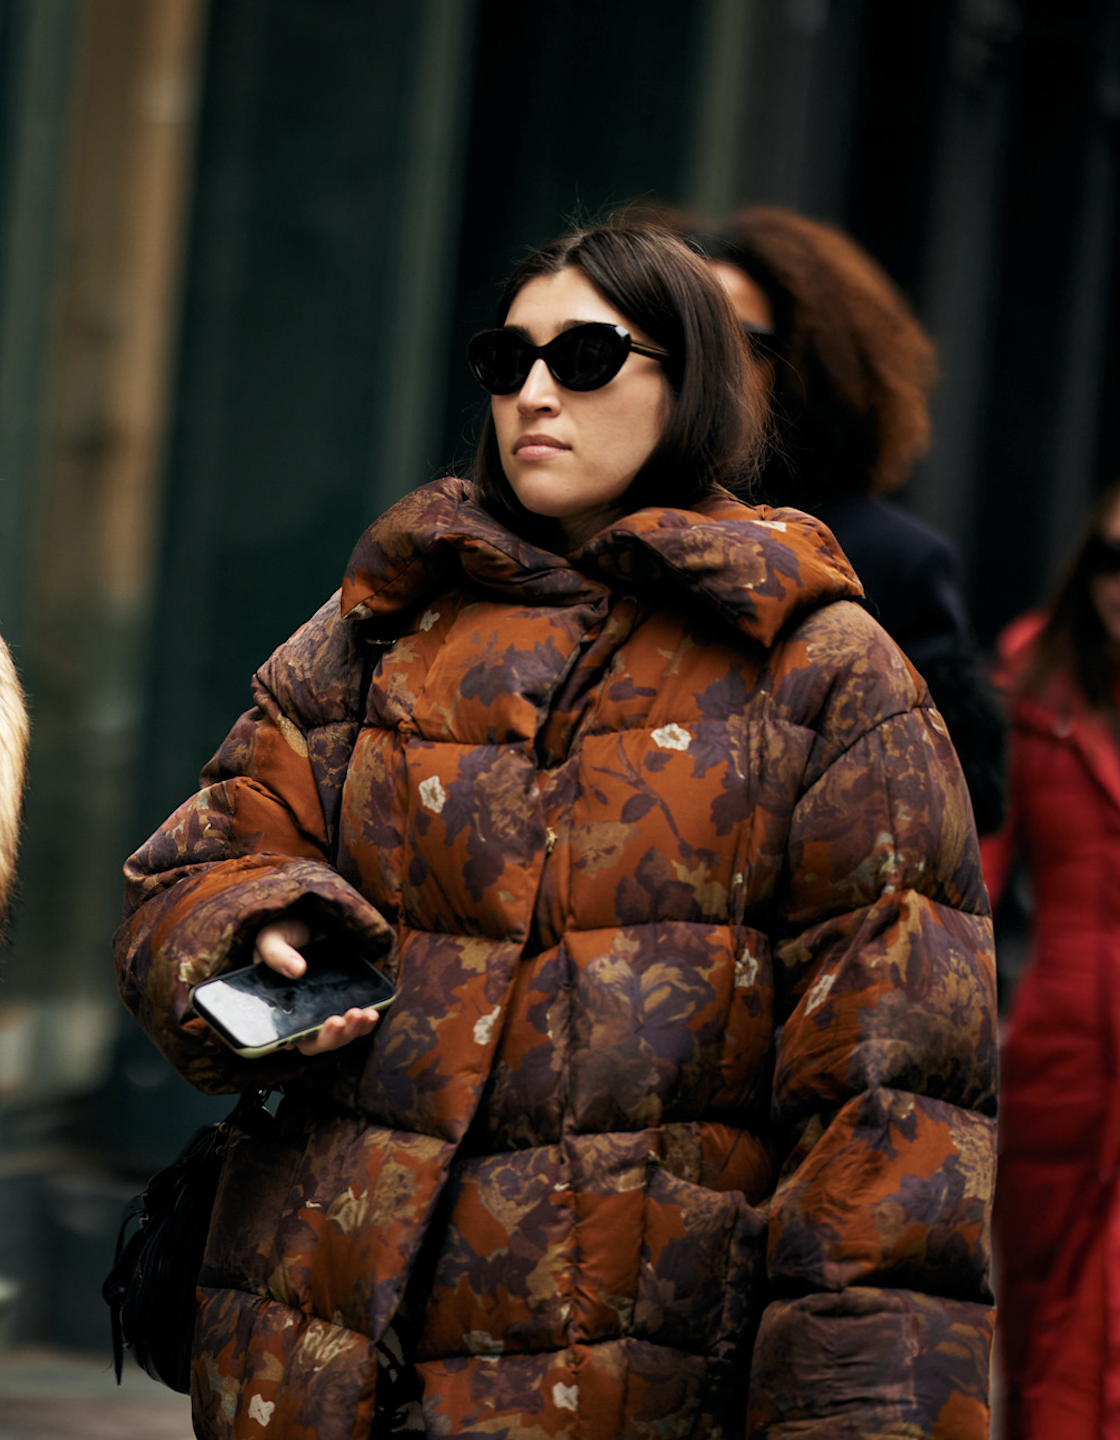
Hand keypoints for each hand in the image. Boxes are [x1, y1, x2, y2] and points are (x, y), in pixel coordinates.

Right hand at [253, 917, 382, 1056]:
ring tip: (361, 1015)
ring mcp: (325, 1012)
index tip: (306, 1034)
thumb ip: (276, 954)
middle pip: (317, 1043)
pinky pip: (355, 1022)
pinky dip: (365, 1022)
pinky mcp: (345, 1002)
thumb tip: (297, 970)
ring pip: (339, 1036)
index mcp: (278, 1009)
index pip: (286, 1037)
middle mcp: (303, 1018)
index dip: (298, 1040)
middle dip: (331, 1037)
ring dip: (352, 1031)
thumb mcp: (271, 938)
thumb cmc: (283, 935)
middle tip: (340, 1020)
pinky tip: (372, 1014)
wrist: (310, 922)